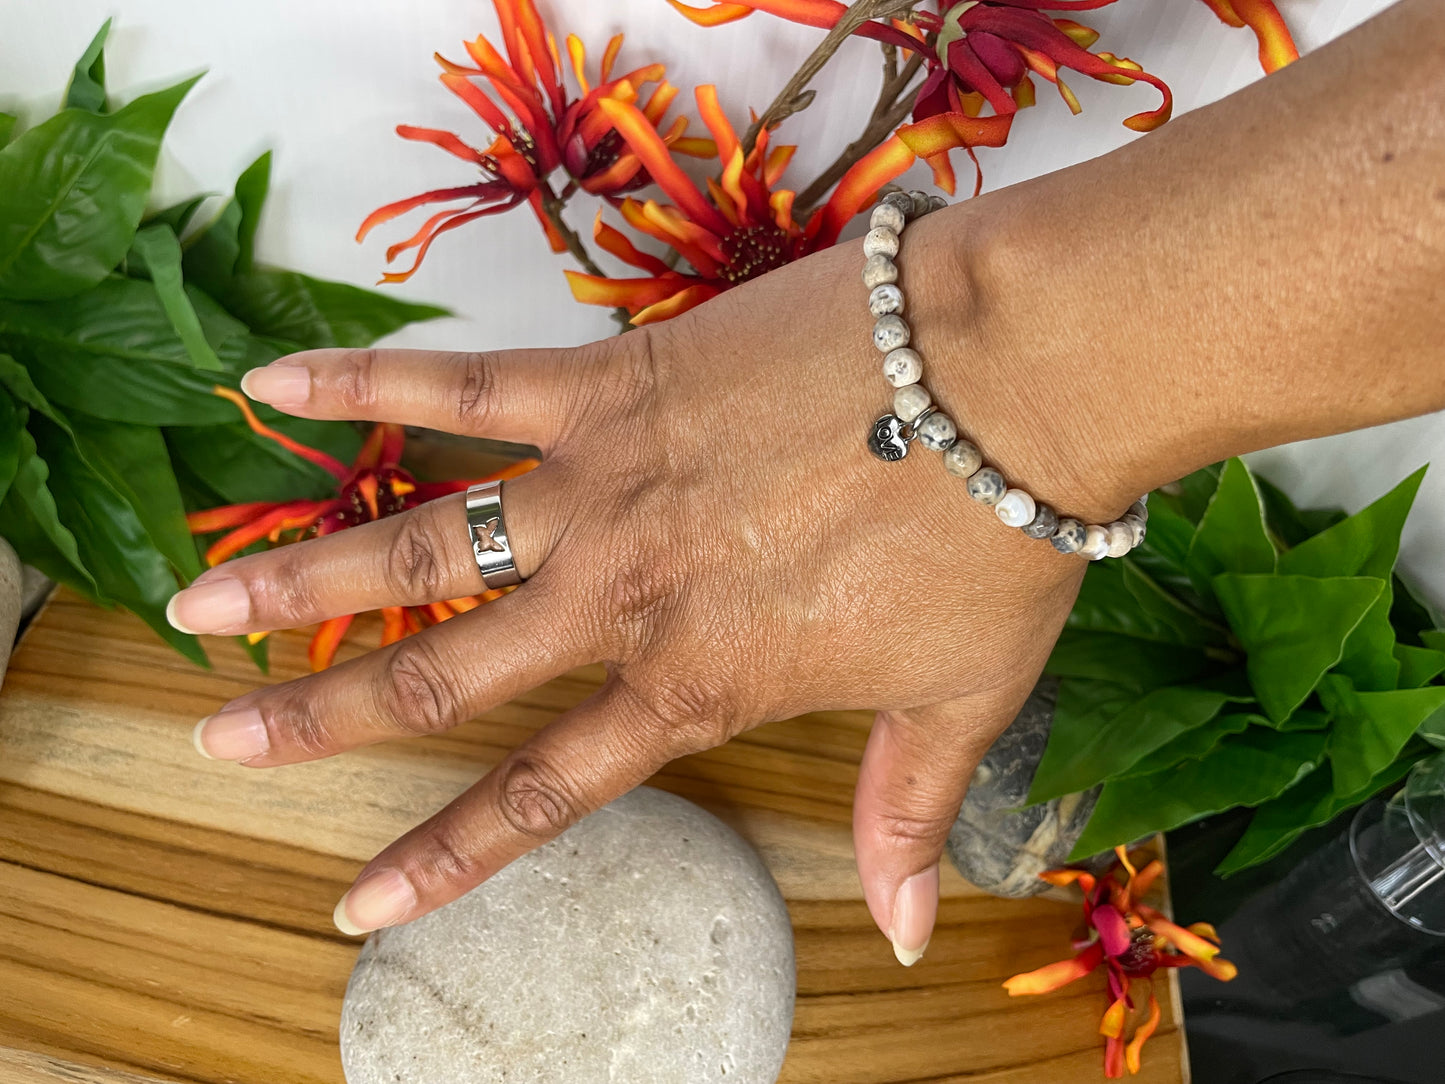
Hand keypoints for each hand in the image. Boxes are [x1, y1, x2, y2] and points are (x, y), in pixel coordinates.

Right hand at [166, 208, 1127, 961]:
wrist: (1013, 378)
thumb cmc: (992, 537)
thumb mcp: (954, 700)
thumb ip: (904, 812)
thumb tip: (903, 935)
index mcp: (697, 680)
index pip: (542, 792)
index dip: (443, 857)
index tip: (355, 902)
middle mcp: (624, 594)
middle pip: (440, 669)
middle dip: (317, 714)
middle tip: (218, 737)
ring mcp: (604, 483)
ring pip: (420, 538)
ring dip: (300, 572)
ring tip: (199, 596)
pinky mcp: (610, 382)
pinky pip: (462, 382)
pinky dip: (365, 384)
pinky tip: (272, 384)